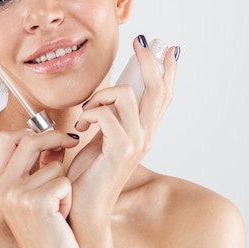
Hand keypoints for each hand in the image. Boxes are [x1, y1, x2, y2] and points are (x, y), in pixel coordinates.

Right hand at [0, 129, 81, 247]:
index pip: (5, 138)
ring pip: (54, 164)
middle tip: (71, 142)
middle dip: (54, 137)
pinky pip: (64, 181)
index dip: (28, 131)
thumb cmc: (45, 229)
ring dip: (64, 181)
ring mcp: (18, 194)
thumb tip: (54, 139)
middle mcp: (2, 186)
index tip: (48, 137)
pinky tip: (61, 216)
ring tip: (58, 205)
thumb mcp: (32, 194)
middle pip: (28, 139)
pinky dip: (69, 197)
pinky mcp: (37, 202)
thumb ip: (37, 165)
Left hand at [67, 36, 178, 221]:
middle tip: (141, 42)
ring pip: (126, 95)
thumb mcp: (100, 137)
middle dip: (149, 61)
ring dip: (100, 96)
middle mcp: (145, 136)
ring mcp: (136, 143)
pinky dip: (89, 114)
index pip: (162, 97)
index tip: (168, 50)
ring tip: (87, 113)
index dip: (168, 72)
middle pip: (157, 89)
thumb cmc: (86, 173)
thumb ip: (109, 117)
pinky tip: (81, 127)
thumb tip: (109, 94)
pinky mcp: (121, 149)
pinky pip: (106, 113)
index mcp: (142, 132)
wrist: (81, 205)